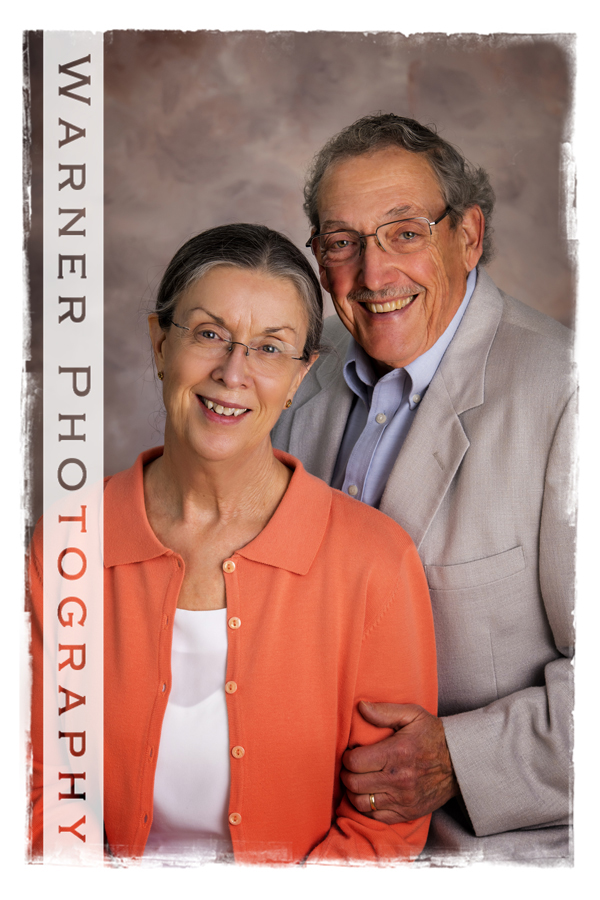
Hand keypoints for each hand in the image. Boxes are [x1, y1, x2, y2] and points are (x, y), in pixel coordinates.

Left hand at [341, 701, 458, 823]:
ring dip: (354, 792)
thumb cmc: (434, 736)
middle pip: (354, 784)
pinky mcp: (408, 813)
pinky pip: (376, 817)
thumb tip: (361, 707)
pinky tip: (370, 794)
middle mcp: (398, 779)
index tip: (351, 753)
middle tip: (352, 767)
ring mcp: (403, 799)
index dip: (347, 757)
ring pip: (361, 803)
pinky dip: (367, 808)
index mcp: (396, 753)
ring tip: (359, 780)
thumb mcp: (413, 715)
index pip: (354, 762)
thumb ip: (384, 711)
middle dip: (347, 774)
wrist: (460, 763)